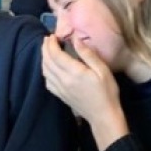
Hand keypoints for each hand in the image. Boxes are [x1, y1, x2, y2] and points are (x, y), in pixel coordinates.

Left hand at [41, 35, 127, 150]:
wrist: (103, 115)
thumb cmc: (107, 92)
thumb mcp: (102, 70)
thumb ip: (88, 54)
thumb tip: (75, 39)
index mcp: (73, 72)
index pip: (55, 54)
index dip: (51, 43)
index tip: (52, 35)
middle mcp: (63, 80)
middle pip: (47, 61)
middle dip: (45, 48)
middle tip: (48, 39)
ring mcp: (60, 89)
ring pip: (45, 71)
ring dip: (44, 58)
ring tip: (47, 50)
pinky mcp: (60, 95)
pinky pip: (47, 81)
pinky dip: (45, 71)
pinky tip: (49, 67)